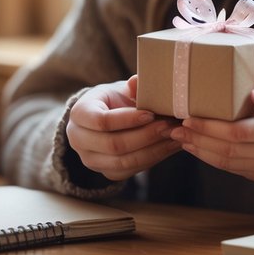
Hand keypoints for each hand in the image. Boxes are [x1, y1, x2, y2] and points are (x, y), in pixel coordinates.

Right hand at [66, 75, 180, 180]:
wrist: (105, 118)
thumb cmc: (114, 100)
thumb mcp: (120, 89)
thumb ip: (131, 87)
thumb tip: (138, 82)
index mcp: (79, 114)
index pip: (101, 121)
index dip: (128, 119)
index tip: (151, 114)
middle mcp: (78, 140)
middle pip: (113, 145)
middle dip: (145, 136)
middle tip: (169, 126)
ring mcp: (90, 159)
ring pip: (124, 162)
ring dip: (153, 150)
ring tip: (175, 137)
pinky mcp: (106, 172)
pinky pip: (131, 170)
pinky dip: (153, 159)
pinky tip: (170, 146)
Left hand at [169, 87, 253, 187]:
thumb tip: (253, 95)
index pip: (240, 133)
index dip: (211, 127)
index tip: (189, 117)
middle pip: (230, 151)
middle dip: (199, 140)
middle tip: (174, 128)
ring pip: (231, 164)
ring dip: (202, 152)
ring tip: (181, 139)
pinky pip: (240, 170)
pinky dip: (217, 160)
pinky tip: (202, 148)